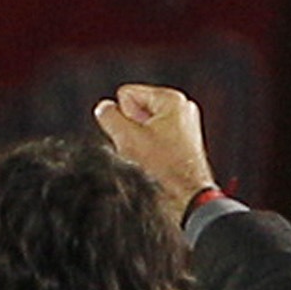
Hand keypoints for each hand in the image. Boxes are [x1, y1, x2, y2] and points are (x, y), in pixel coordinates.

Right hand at [94, 83, 214, 217]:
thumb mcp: (127, 139)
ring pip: (147, 125)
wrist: (186, 196)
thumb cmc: (165, 170)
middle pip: (138, 109)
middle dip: (132, 127)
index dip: (121, 115)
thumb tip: (104, 108)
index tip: (131, 135)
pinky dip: (152, 148)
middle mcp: (182, 108)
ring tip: (148, 157)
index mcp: (172, 99)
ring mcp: (186, 125)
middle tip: (139, 148)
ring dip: (140, 140)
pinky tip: (154, 162)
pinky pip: (158, 138)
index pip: (128, 93)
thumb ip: (110, 118)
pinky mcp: (186, 142)